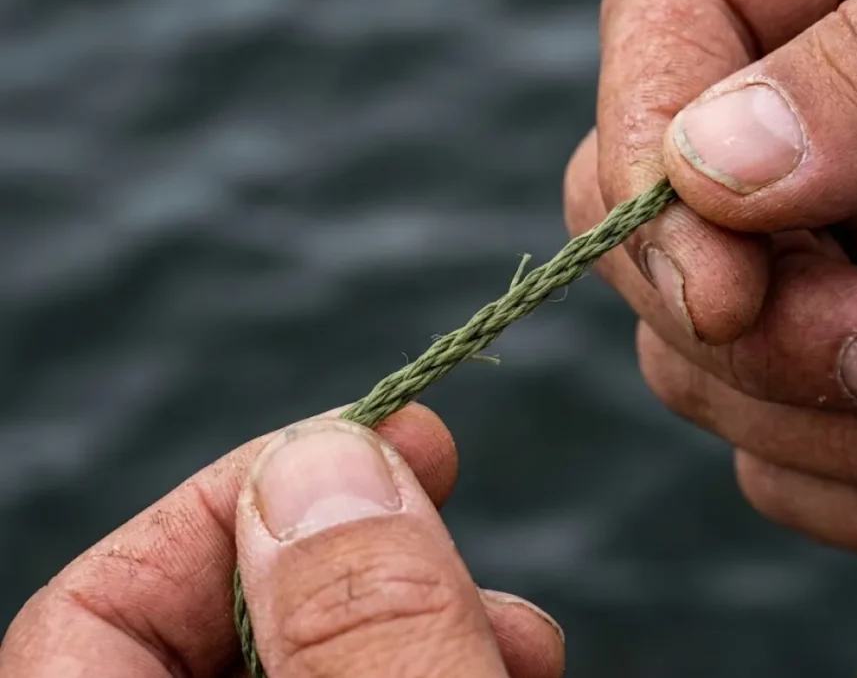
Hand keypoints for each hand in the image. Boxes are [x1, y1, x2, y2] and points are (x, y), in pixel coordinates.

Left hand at [0, 406, 564, 676]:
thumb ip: (364, 640)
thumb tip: (325, 463)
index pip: (93, 618)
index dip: (227, 506)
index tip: (374, 442)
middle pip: (210, 632)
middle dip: (353, 551)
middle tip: (452, 498)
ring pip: (309, 666)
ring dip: (415, 613)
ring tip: (520, 628)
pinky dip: (432, 666)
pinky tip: (512, 661)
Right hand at [565, 0, 856, 559]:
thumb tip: (709, 168)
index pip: (654, 43)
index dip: (652, 179)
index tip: (730, 298)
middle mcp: (794, 128)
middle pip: (658, 243)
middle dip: (770, 346)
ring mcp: (828, 255)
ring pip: (711, 376)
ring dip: (844, 440)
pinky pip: (789, 459)